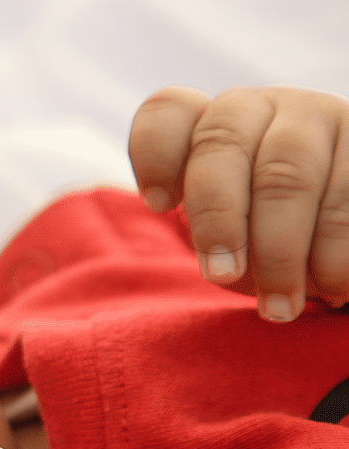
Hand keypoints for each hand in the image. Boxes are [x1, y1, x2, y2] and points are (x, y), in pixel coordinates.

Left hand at [129, 85, 348, 319]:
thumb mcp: (225, 232)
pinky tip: (332, 284)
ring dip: (281, 250)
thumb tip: (226, 264)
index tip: (158, 206)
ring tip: (279, 305)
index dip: (154, 156)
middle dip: (218, 221)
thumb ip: (207, 227)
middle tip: (222, 277)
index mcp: (207, 124)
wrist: (342, 232)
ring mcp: (319, 115)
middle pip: (222, 145)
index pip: (166, 113)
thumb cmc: (265, 234)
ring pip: (288, 174)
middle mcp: (261, 106)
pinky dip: (336, 248)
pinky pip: (348, 194)